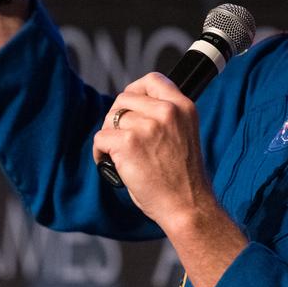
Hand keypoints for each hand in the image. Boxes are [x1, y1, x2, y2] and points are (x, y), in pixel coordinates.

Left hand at [93, 73, 247, 286]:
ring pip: (111, 119)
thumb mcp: (184, 135)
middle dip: (116, 116)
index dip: (135, 90)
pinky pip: (100, 138)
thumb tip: (130, 110)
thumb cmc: (184, 178)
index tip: (129, 106)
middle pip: (124, 98)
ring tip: (116, 154)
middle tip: (119, 137)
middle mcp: (166, 111)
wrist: (188, 206)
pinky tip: (108, 163)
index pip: (152, 80)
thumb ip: (164, 118)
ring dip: (109, 136)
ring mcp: (146, 126)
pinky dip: (99, 152)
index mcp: (183, 107)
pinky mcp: (128, 143)